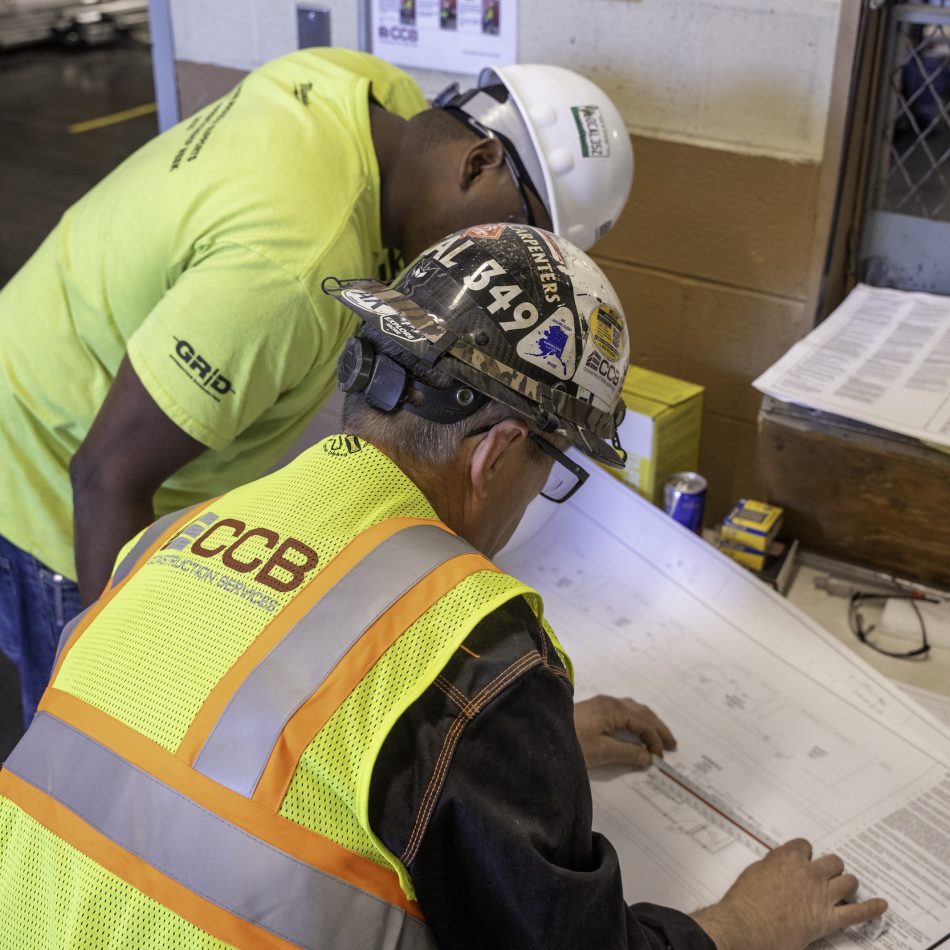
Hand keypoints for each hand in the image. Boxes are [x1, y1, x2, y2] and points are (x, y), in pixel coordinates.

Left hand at [573, 694, 675, 769]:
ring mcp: (601, 704)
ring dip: (647, 722)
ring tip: (658, 737)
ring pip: (632, 710)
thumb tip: (648, 757)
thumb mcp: (602, 752)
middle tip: (672, 744)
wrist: (543, 734)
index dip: (654, 740)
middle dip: (657, 727)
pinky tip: (636, 730)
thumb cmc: (572, 742)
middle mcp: (609, 702)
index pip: (643, 723)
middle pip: (641, 712)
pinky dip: (635, 721)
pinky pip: (623, 711)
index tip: (661, 757)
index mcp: (613, 708)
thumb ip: (628, 753)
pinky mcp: (594, 709)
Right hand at [691, 838, 887, 949]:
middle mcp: (809, 873)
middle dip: (830, 867)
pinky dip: (871, 909)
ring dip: (847, 883)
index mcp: (788, 858)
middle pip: (833, 862)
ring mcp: (821, 896)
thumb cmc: (745, 901)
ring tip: (845, 888)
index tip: (803, 860)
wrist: (747, 926)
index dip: (805, 854)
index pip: (805, 846)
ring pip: (848, 882)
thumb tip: (780, 869)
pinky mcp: (827, 920)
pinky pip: (856, 913)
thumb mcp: (754, 872)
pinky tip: (881, 906)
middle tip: (825, 875)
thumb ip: (773, 867)